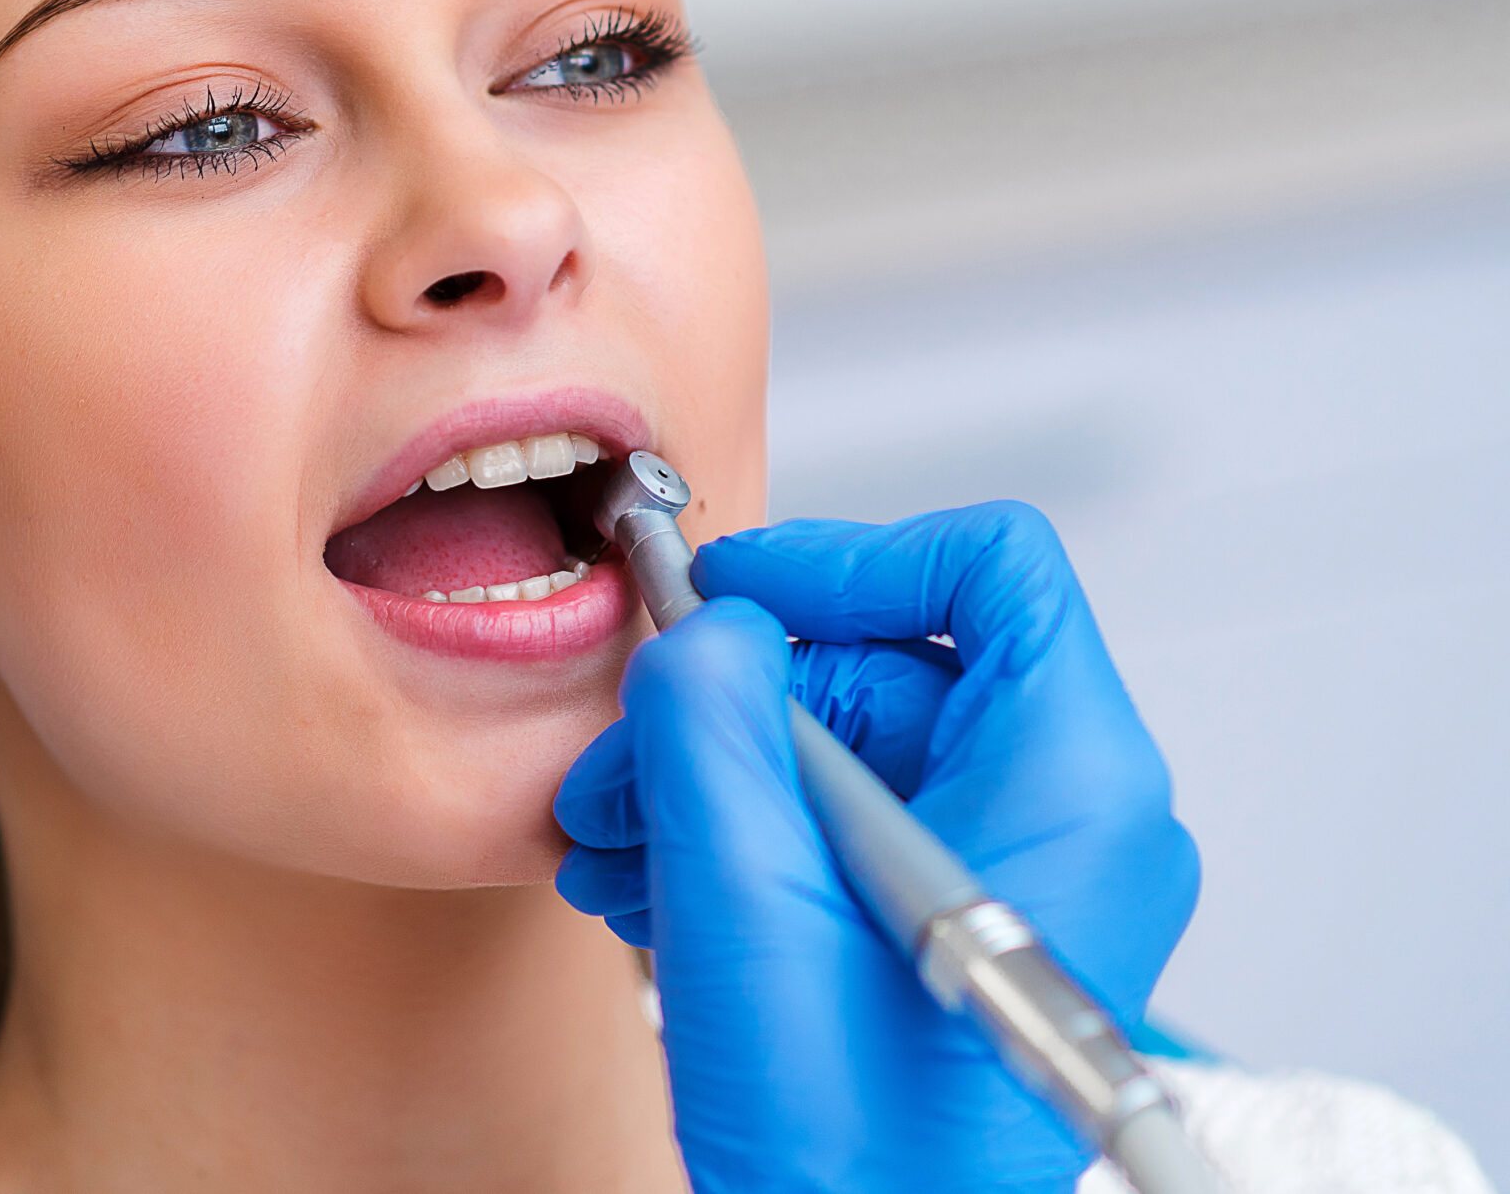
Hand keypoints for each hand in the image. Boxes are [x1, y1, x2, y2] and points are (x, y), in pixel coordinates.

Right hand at [555, 503, 1197, 1193]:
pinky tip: (660, 880)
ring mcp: (1025, 873)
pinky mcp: (969, 921)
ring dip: (717, 772)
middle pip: (891, 660)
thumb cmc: (844, 1145)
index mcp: (1069, 783)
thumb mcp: (743, 894)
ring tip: (621, 835)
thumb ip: (711, 718)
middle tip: (629, 752)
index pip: (989, 568)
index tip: (732, 594)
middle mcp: (1071, 815)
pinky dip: (750, 831)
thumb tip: (704, 631)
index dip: (845, 557)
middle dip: (735, 699)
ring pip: (854, 745)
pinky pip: (853, 822)